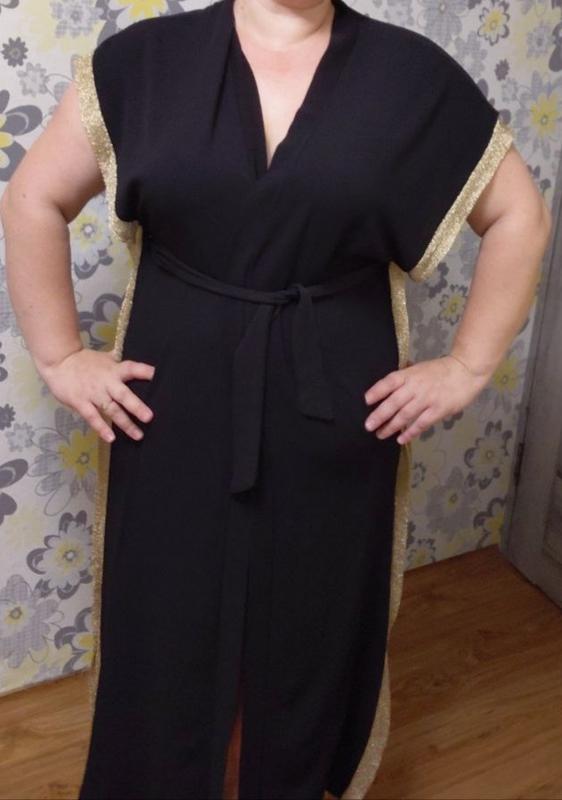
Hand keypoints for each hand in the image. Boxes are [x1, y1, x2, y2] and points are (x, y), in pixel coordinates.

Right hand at [38, 347, 155, 442]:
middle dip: (136, 406)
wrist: (58, 362)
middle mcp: (106, 383)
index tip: (157, 376)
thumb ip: (118, 361)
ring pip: (111, 410)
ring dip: (125, 423)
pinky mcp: (80, 402)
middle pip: (123, 395)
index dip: (144, 371)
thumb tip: (133, 355)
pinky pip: (92, 417)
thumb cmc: (84, 361)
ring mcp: (93, 394)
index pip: (132, 369)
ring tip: (138, 435)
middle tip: (149, 417)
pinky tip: (110, 438)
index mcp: (113, 370)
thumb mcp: (104, 358)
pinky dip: (101, 428)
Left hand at [363, 355, 491, 444]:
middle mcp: (416, 386)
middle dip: (379, 415)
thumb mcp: (420, 369)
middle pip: (394, 402)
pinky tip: (401, 439)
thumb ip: (405, 378)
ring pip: (405, 415)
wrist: (466, 370)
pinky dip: (410, 432)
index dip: (377, 391)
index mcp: (410, 374)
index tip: (366, 401)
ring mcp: (427, 398)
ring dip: (391, 426)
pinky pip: (421, 423)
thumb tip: (387, 389)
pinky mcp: (439, 409)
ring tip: (380, 434)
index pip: (389, 382)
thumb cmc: (441, 370)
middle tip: (368, 426)